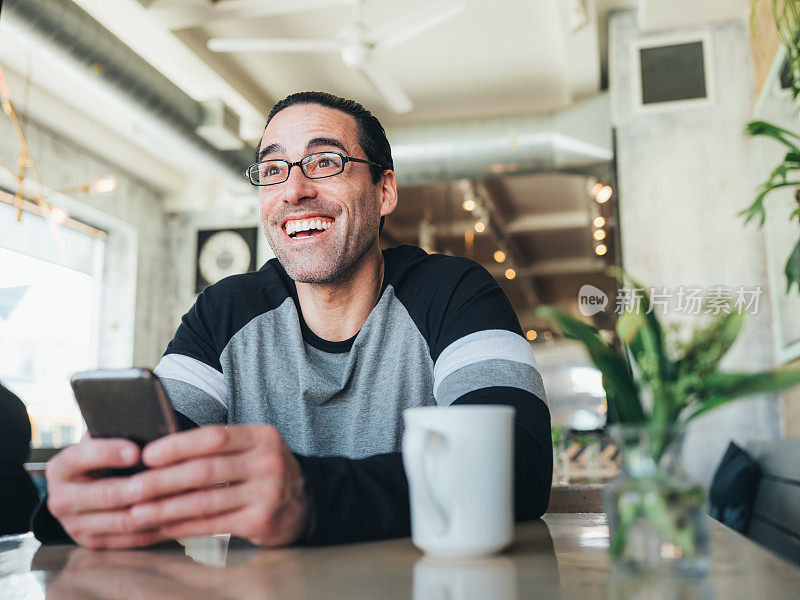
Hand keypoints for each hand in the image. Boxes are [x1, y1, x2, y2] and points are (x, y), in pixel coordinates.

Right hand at [45, 437, 168, 548]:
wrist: (88, 486)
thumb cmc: (105, 455)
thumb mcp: (103, 441)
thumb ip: (116, 435)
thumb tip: (147, 429)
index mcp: (61, 468)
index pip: (81, 458)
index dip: (109, 453)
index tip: (136, 450)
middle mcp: (61, 500)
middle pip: (106, 495)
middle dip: (138, 486)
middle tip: (165, 478)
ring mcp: (75, 526)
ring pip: (122, 521)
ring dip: (154, 509)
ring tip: (180, 495)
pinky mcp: (94, 544)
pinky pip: (131, 539)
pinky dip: (156, 527)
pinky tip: (177, 515)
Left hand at [126, 425, 310, 546]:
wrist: (305, 502)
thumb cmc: (263, 472)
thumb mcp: (251, 448)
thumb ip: (216, 448)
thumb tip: (157, 453)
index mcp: (261, 436)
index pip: (214, 437)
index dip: (178, 445)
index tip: (147, 454)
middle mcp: (268, 462)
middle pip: (205, 470)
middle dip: (162, 481)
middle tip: (130, 488)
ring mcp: (267, 493)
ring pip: (205, 501)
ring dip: (165, 508)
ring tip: (136, 513)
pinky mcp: (261, 522)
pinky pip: (213, 524)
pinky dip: (182, 526)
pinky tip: (162, 526)